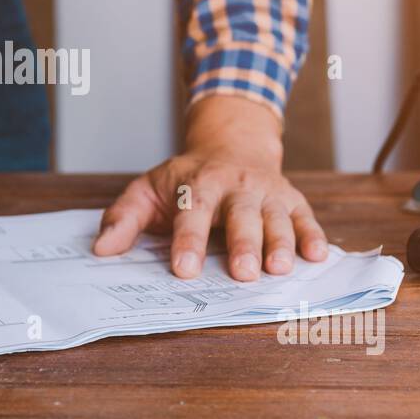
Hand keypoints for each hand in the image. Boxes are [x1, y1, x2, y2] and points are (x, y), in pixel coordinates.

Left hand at [93, 95, 327, 279]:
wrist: (232, 145)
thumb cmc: (186, 180)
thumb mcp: (148, 190)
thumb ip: (124, 218)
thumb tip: (102, 249)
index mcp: (198, 183)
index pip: (192, 213)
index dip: (188, 241)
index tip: (184, 270)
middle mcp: (236, 186)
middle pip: (240, 215)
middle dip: (242, 244)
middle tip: (241, 273)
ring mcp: (267, 192)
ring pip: (276, 218)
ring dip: (279, 243)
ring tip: (277, 270)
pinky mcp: (292, 199)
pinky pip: (306, 217)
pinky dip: (313, 236)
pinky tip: (317, 256)